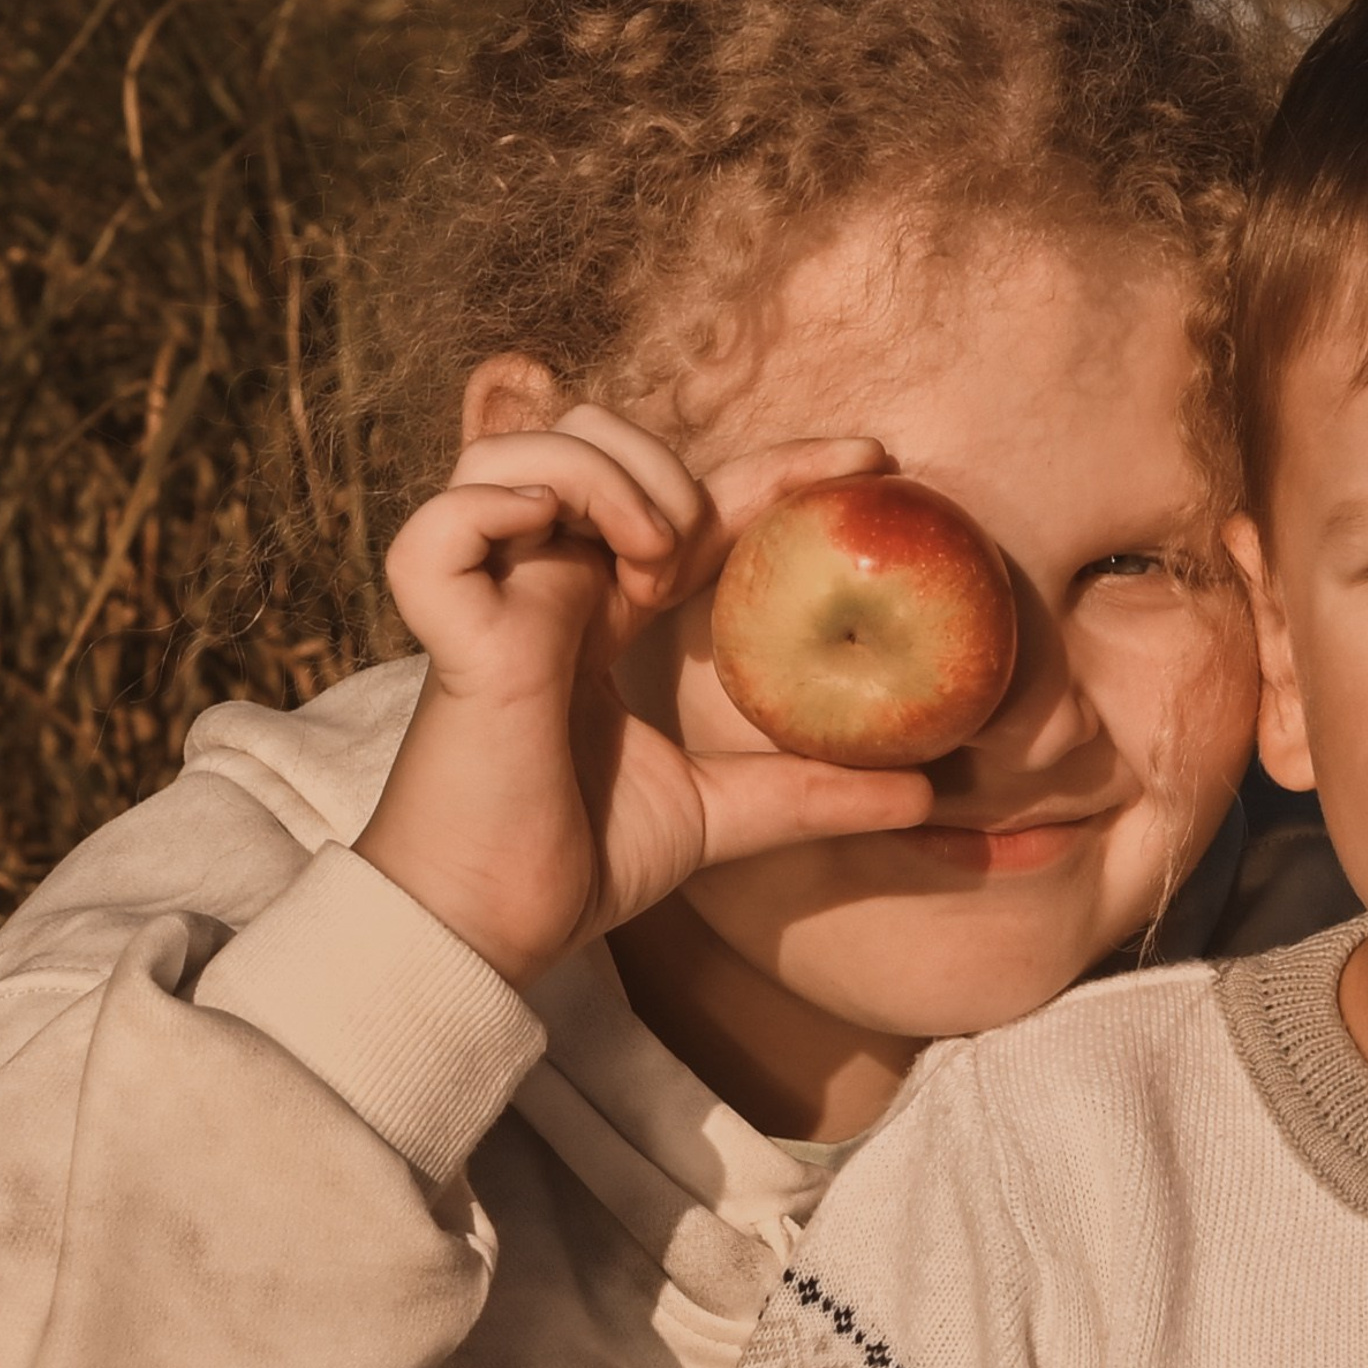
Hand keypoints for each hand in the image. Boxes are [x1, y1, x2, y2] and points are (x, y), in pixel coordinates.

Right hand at [358, 409, 937, 988]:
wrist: (499, 928)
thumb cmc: (582, 863)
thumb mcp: (727, 817)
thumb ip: (814, 793)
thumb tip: (926, 793)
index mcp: (602, 615)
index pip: (692, 508)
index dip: (776, 469)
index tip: (871, 459)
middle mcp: (545, 589)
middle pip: (591, 439)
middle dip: (667, 458)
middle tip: (702, 553)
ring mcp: (490, 601)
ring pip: (516, 452)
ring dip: (600, 470)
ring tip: (654, 555)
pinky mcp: (448, 635)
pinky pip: (441, 522)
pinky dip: (501, 505)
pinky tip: (571, 551)